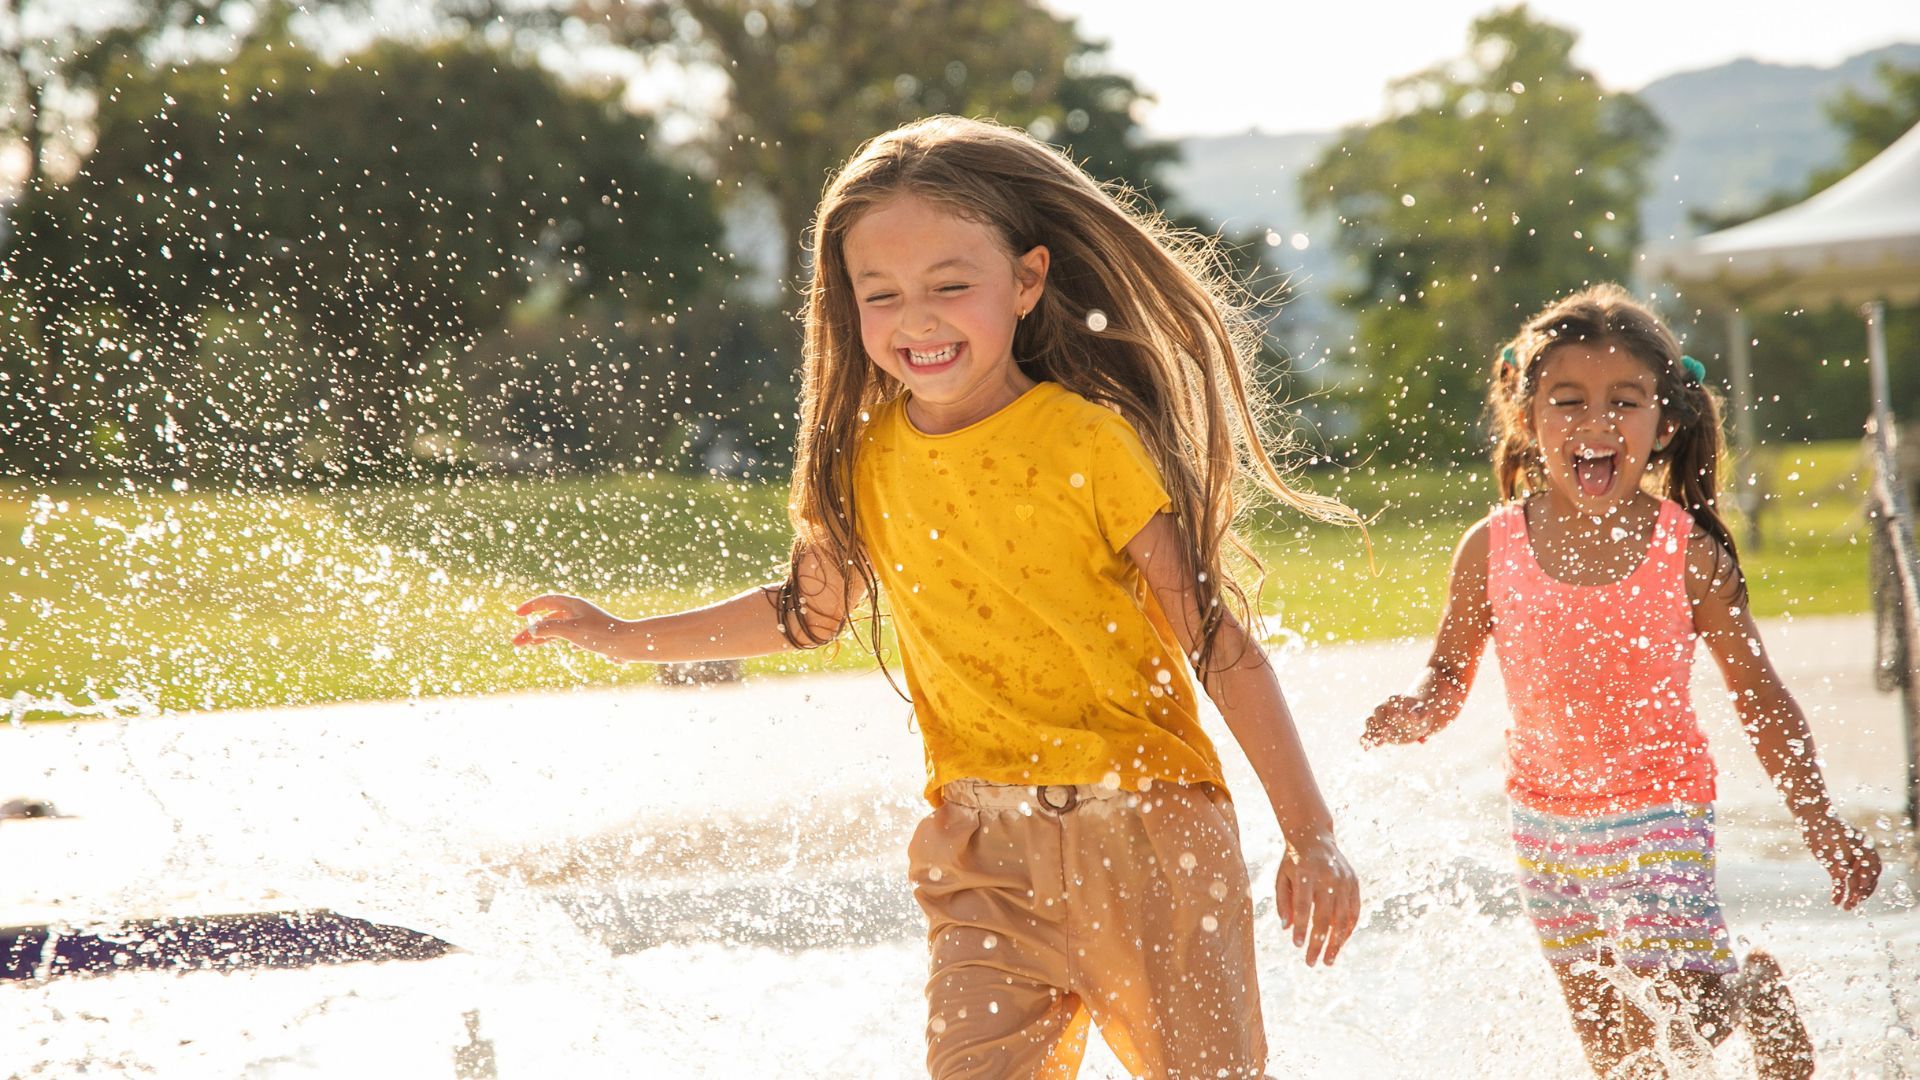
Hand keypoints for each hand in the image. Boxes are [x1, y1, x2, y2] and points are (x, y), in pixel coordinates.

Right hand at [512, 594, 624, 655]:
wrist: (628, 644)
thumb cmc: (600, 635)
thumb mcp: (570, 630)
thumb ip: (549, 629)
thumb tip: (531, 629)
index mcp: (573, 605)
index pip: (546, 600)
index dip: (530, 606)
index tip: (517, 614)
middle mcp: (579, 612)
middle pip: (549, 618)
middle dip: (532, 630)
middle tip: (516, 643)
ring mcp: (586, 624)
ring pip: (560, 629)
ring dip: (544, 637)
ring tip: (530, 647)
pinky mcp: (594, 636)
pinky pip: (575, 637)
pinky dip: (565, 642)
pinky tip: (569, 650)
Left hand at [1275, 832, 1358, 966]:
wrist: (1314, 836)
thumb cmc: (1293, 862)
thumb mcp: (1281, 878)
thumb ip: (1283, 902)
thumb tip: (1287, 929)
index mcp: (1305, 874)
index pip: (1304, 906)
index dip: (1302, 928)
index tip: (1298, 946)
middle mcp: (1327, 877)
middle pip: (1324, 916)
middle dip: (1318, 942)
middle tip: (1311, 962)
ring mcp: (1344, 880)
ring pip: (1342, 918)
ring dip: (1336, 942)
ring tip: (1328, 960)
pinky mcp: (1354, 883)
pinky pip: (1354, 911)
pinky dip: (1348, 929)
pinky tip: (1340, 943)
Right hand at [1362, 694, 1437, 747]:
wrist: (1413, 723)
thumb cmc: (1420, 716)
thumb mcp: (1423, 715)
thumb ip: (1420, 715)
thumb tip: (1413, 717)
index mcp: (1397, 700)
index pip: (1393, 701)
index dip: (1395, 708)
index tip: (1398, 716)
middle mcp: (1385, 708)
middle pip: (1378, 710)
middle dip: (1381, 721)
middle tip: (1387, 730)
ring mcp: (1378, 719)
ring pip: (1370, 721)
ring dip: (1373, 731)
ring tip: (1379, 743)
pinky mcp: (1376, 730)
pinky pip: (1367, 733)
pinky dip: (1365, 740)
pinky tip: (1366, 748)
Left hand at [1799, 812, 1880, 909]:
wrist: (1814, 820)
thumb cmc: (1828, 825)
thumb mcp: (1837, 838)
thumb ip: (1842, 856)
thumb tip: (1844, 875)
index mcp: (1866, 849)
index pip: (1874, 867)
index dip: (1870, 878)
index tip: (1862, 886)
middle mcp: (1859, 859)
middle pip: (1867, 879)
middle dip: (1862, 891)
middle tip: (1855, 901)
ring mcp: (1848, 864)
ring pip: (1854, 884)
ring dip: (1852, 896)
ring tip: (1847, 908)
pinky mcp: (1836, 869)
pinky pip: (1839, 883)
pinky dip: (1838, 892)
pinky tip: (1835, 902)